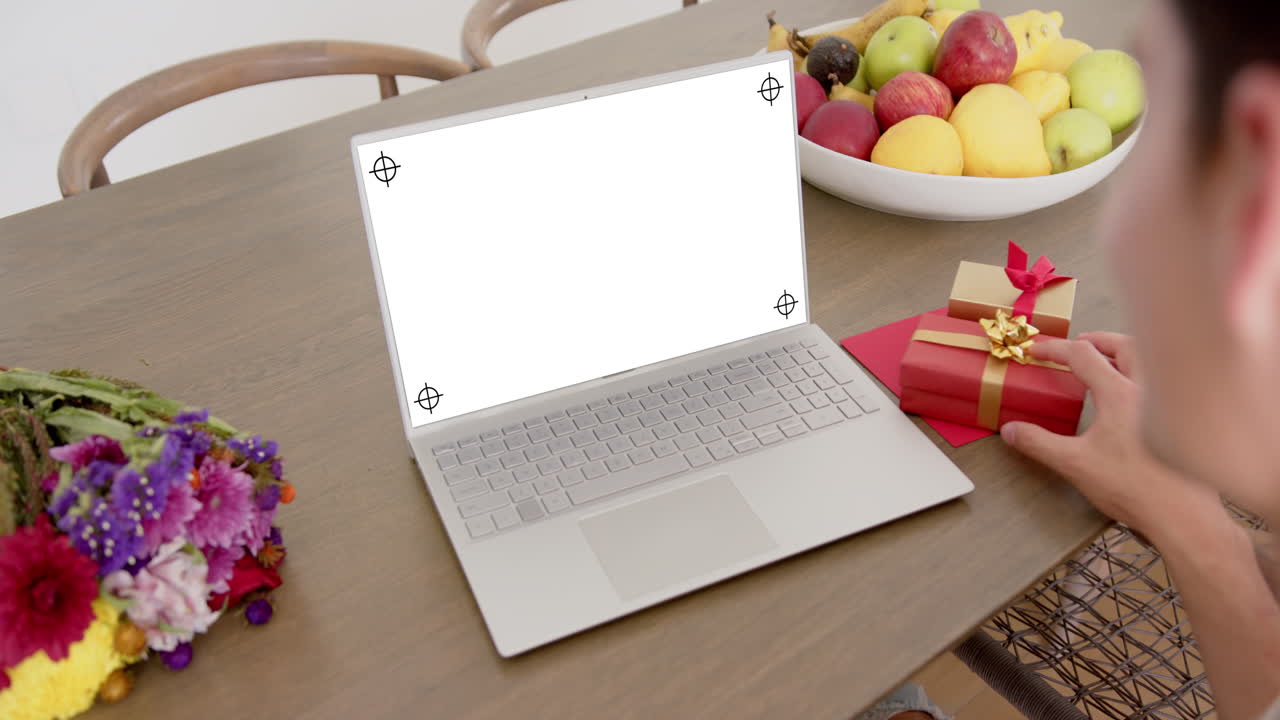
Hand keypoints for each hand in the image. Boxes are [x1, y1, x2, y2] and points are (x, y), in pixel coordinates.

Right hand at [1000, 332, 1220, 539]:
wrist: (1181, 516)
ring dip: (1123, 355)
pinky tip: (1130, 399)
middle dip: (1098, 341)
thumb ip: (1038, 443)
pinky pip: (1159, 385)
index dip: (1055, 349)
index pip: (1083, 355)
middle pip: (1125, 346)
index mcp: (1119, 393)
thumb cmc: (1134, 488)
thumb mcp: (1074, 464)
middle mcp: (1147, 391)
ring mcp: (1167, 406)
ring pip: (1148, 363)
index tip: (1037, 351)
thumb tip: (1011, 430)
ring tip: (1105, 365)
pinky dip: (1139, 378)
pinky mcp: (1179, 424)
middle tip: (1078, 346)